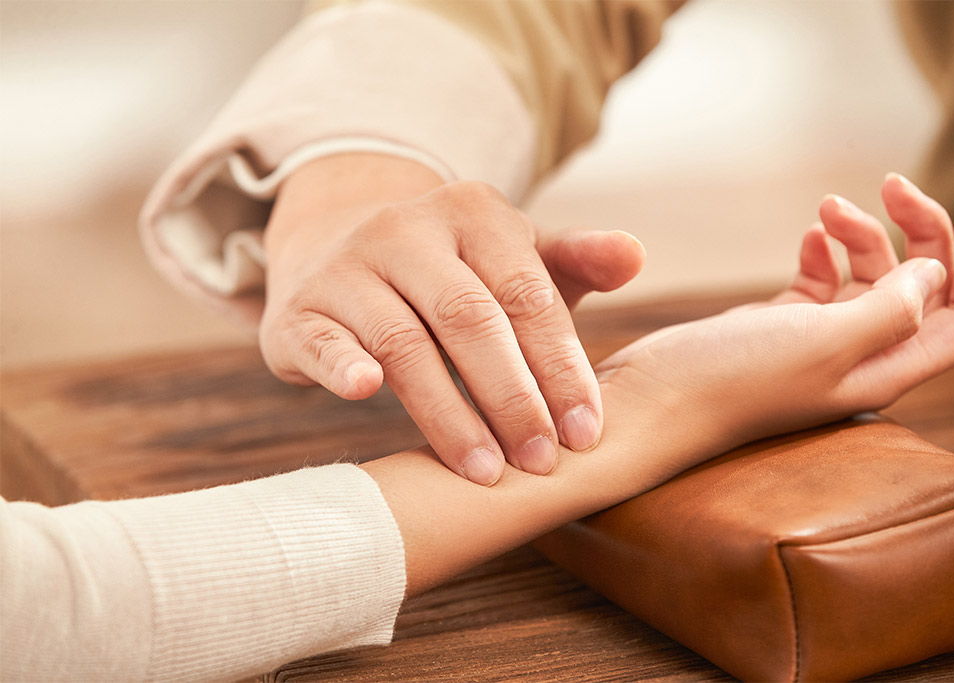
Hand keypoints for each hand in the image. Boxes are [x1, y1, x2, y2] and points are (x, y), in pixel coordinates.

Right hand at [260, 154, 644, 484]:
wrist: (336, 247)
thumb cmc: (450, 271)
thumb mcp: (513, 257)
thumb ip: (573, 261)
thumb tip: (636, 256)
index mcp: (473, 213)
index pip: (527, 295)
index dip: (560, 367)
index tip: (585, 433)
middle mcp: (406, 229)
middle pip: (469, 319)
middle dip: (512, 398)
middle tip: (540, 462)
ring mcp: (347, 266)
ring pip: (404, 342)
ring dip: (448, 413)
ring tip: (485, 470)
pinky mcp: (299, 309)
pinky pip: (323, 341)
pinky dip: (344, 366)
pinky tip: (367, 394)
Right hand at [594, 176, 953, 487]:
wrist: (654, 398)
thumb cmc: (733, 381)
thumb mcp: (823, 343)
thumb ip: (891, 309)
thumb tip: (934, 271)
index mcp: (883, 370)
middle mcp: (859, 357)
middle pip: (923, 287)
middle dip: (920, 230)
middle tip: (890, 184)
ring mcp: (818, 341)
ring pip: (870, 277)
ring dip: (861, 233)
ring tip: (826, 209)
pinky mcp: (778, 325)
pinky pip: (823, 281)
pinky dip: (825, 251)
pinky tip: (809, 237)